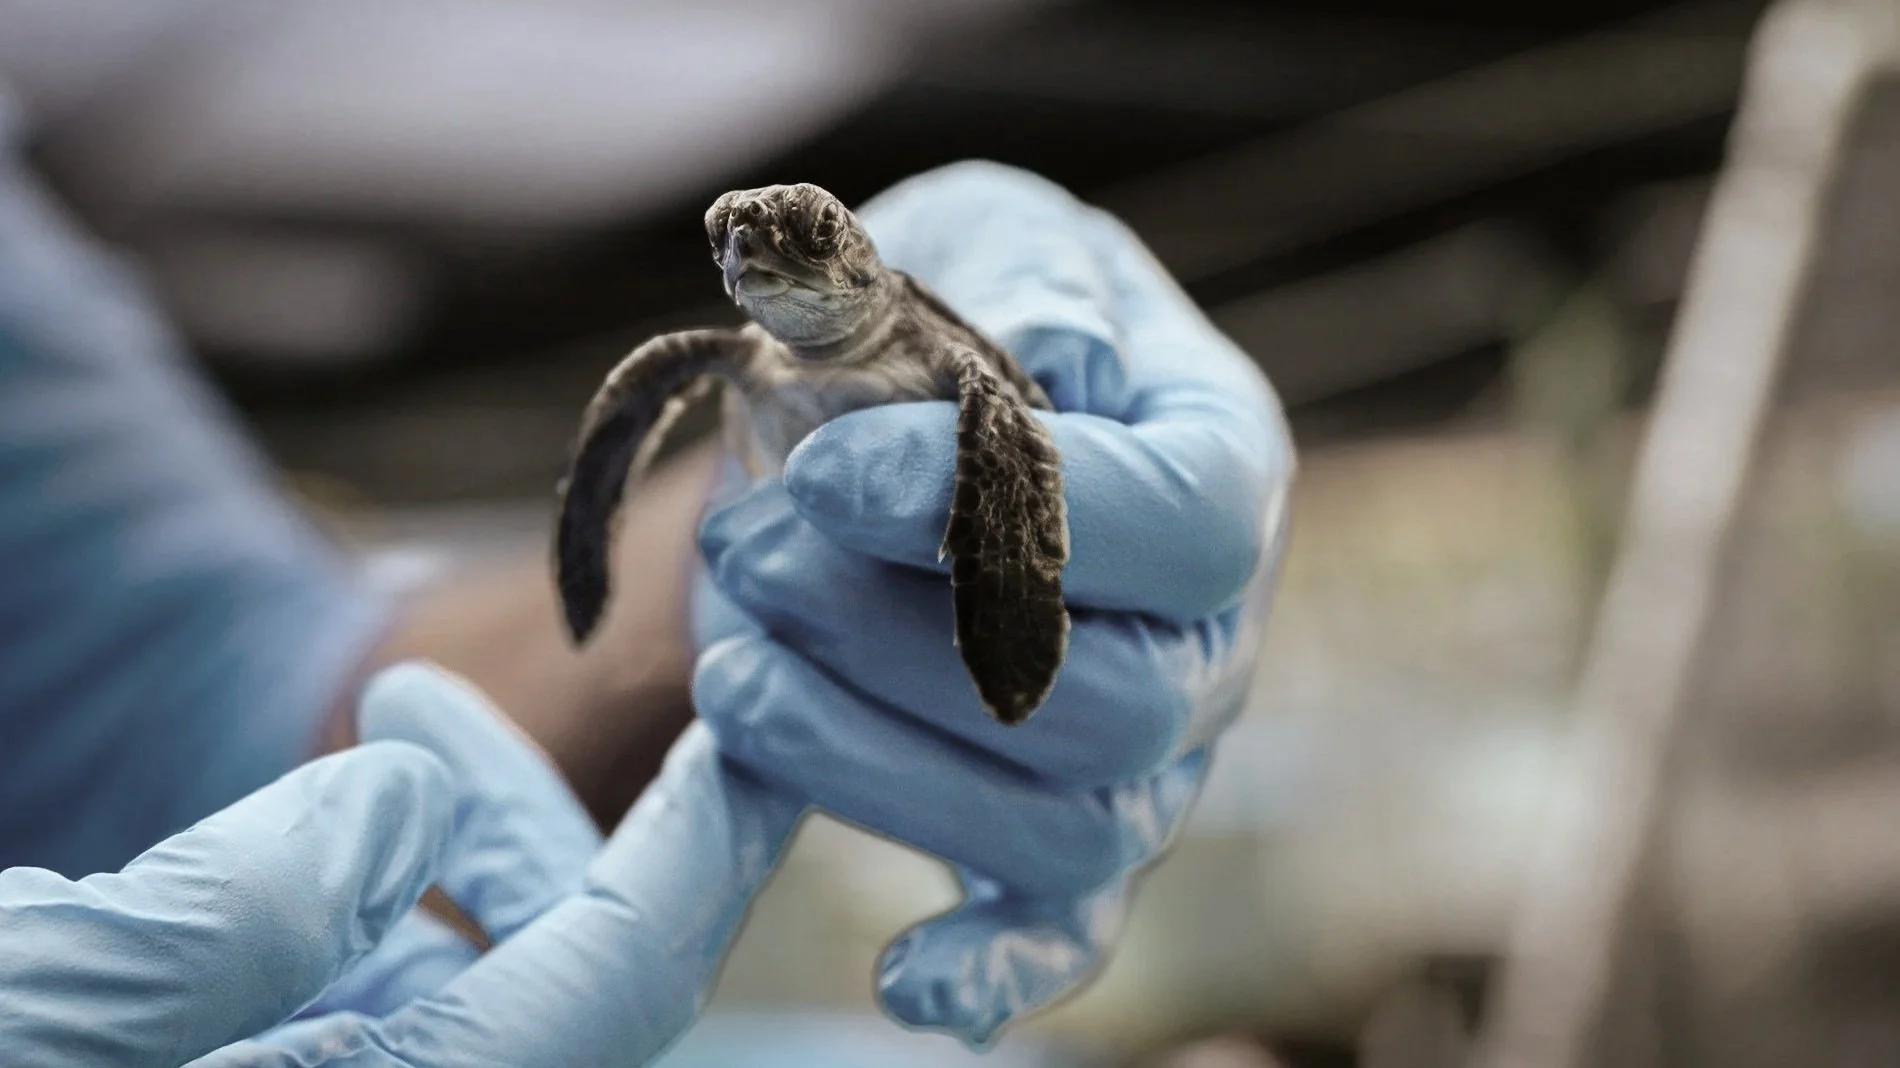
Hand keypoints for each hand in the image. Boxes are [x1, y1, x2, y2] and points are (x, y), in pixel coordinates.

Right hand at [0, 662, 803, 1067]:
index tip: (746, 727)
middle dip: (550, 829)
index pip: (606, 991)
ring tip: (404, 717)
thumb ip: (229, 918)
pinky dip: (372, 901)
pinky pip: (377, 999)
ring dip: (465, 848)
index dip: (696, 851)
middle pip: (558, 985)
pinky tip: (322, 820)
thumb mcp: (35, 1008)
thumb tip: (406, 811)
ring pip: (472, 983)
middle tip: (478, 702)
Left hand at [691, 161, 1293, 1047]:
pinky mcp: (1072, 835)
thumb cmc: (957, 320)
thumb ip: (1007, 279)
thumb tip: (1036, 361)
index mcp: (1219, 460)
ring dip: (878, 762)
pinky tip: (906, 985)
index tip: (831, 471)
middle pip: (1116, 700)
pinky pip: (1064, 928)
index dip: (1010, 507)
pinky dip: (996, 969)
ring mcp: (1151, 752)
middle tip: (752, 555)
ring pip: (1066, 822)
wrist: (905, 420)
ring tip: (733, 669)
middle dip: (903, 641)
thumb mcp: (976, 243)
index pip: (1179, 516)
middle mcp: (1211, 630)